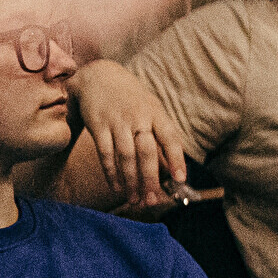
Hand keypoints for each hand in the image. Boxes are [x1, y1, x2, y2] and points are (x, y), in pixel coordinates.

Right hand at [70, 58, 189, 207]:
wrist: (98, 76)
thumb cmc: (131, 99)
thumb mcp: (151, 109)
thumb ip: (160, 135)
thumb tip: (171, 167)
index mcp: (156, 113)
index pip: (170, 138)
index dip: (176, 159)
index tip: (180, 179)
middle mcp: (138, 117)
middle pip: (146, 152)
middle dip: (150, 179)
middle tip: (152, 201)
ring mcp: (117, 121)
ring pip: (126, 156)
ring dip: (131, 181)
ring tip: (134, 200)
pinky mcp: (97, 125)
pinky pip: (106, 153)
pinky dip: (111, 172)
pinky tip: (117, 187)